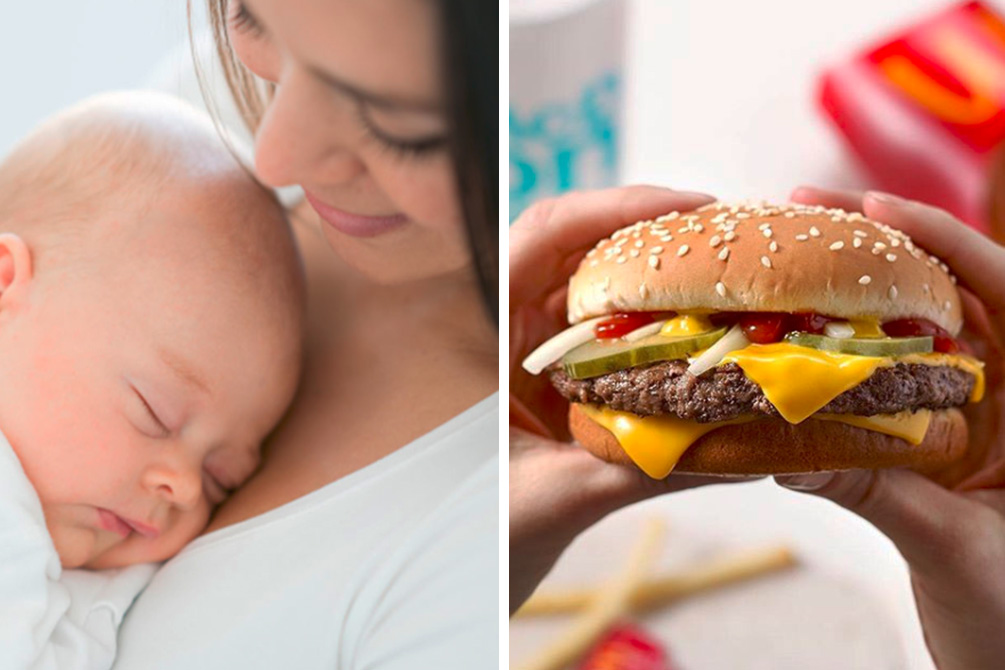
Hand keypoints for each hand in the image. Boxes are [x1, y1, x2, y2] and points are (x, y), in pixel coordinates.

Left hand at [509, 186, 740, 611]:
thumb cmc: (476, 543)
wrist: (452, 590)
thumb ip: (644, 467)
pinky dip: (659, 327)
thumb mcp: (558, 497)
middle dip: (654, 237)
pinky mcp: (557, 382)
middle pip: (580, 252)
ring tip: (728, 272)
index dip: (615, 207)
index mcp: (482, 335)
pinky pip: (612, 336)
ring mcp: (531, 355)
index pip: (542, 234)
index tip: (688, 207)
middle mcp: (505, 331)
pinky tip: (706, 331)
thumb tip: (743, 442)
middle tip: (729, 235)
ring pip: (600, 291)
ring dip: (661, 279)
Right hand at [777, 187, 1004, 669]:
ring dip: (855, 297)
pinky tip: (798, 344)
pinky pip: (886, 383)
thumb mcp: (955, 549)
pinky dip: (844, 360)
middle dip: (882, 249)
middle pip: (950, 296)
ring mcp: (972, 417)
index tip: (874, 205)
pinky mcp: (937, 441)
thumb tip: (786, 451)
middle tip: (810, 215)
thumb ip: (878, 492)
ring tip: (792, 262)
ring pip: (914, 334)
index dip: (945, 240)